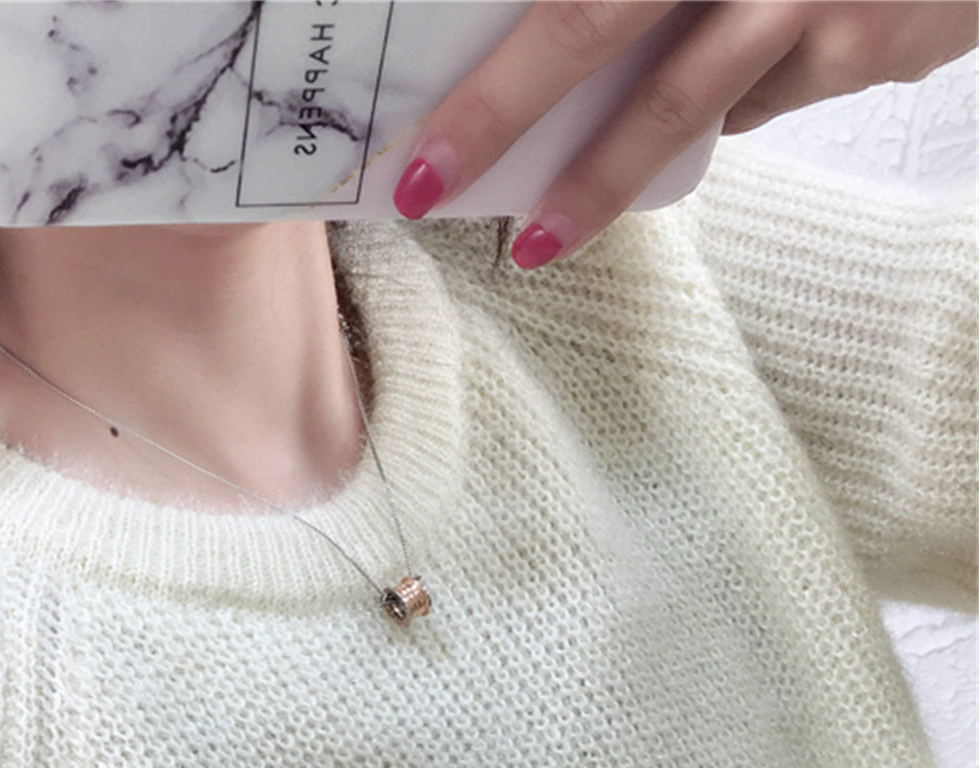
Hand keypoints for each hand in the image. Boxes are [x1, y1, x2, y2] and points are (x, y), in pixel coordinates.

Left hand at [392, 1, 978, 266]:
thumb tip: (544, 34)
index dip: (492, 59)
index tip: (408, 118)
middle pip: (586, 19)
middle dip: (494, 109)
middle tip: (421, 181)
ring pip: (676, 98)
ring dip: (595, 181)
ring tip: (530, 243)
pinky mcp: (861, 40)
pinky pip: (759, 103)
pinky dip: (729, 111)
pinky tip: (742, 86)